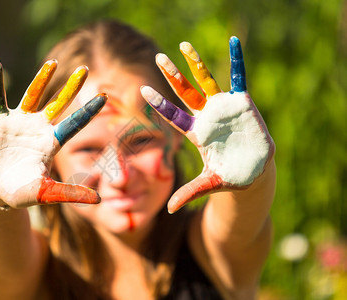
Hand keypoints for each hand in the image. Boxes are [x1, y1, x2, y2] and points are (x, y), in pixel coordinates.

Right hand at [0, 59, 106, 208]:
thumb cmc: (21, 193)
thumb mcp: (46, 193)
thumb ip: (70, 194)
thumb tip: (99, 199)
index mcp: (52, 143)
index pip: (75, 123)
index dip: (89, 110)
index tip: (105, 96)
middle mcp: (39, 128)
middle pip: (59, 104)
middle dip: (71, 87)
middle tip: (85, 69)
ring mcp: (19, 123)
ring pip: (33, 95)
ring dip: (42, 79)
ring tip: (53, 63)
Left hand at [141, 37, 274, 212]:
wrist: (253, 171)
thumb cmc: (229, 177)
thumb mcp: (209, 184)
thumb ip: (190, 192)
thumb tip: (170, 210)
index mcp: (196, 133)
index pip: (173, 116)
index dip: (160, 104)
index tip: (143, 91)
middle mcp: (206, 116)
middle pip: (186, 93)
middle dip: (173, 76)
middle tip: (158, 58)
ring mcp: (223, 108)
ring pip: (207, 81)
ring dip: (196, 64)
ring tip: (184, 45)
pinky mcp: (242, 103)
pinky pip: (239, 78)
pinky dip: (237, 61)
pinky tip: (235, 42)